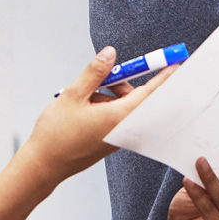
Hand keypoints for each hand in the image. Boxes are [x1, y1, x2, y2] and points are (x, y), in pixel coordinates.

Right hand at [23, 47, 176, 188]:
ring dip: (109, 94)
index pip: (149, 94)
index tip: (175, 64)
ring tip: (83, 94)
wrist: (43, 165)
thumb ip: (95, 73)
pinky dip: (105, 106)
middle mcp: (122, 129)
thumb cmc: (56, 134)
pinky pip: (115, 117)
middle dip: (122, 82)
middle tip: (105, 73)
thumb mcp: (74, 95)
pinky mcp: (108, 141)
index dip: (163, 77)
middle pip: (134, 98)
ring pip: (122, 107)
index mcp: (118, 118)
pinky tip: (84, 106)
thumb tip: (111, 54)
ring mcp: (115, 137)